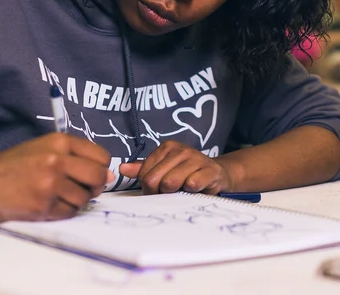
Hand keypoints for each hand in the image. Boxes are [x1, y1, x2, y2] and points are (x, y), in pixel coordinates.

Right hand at [0, 133, 112, 221]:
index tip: (92, 174)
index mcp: (60, 142)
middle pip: (99, 177)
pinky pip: (69, 212)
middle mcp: (57, 160)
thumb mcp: (44, 147)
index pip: (102, 157)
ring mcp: (50, 184)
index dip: (101, 168)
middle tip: (83, 189)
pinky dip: (64, 212)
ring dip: (76, 201)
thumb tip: (109, 175)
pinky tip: (49, 205)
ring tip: (58, 196)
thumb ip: (76, 157)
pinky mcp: (42, 206)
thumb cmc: (14, 165)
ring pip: (85, 198)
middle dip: (96, 186)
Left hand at [118, 140, 232, 194]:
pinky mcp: (211, 170)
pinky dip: (192, 191)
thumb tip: (122, 168)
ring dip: (176, 192)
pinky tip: (197, 189)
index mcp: (167, 147)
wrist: (218, 174)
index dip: (150, 188)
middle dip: (160, 192)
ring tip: (184, 190)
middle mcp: (181, 150)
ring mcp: (197, 158)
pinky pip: (192, 184)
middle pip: (155, 180)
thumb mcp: (165, 169)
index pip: (144, 174)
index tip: (160, 189)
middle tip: (172, 192)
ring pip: (171, 183)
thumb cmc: (188, 173)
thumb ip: (144, 169)